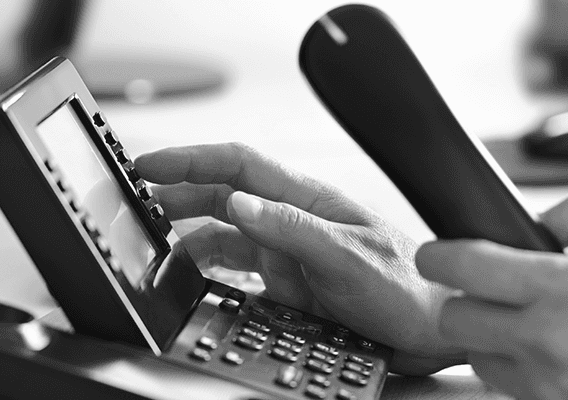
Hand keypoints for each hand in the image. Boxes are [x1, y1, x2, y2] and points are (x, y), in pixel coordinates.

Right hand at [135, 143, 462, 373]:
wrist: (432, 333)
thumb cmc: (407, 288)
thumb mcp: (348, 256)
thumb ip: (291, 229)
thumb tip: (238, 202)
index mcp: (309, 200)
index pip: (240, 164)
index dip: (192, 159)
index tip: (150, 164)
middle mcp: (294, 223)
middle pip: (222, 195)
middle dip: (177, 193)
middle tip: (135, 200)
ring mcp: (289, 255)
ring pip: (224, 234)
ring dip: (187, 234)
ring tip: (153, 240)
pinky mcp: (289, 288)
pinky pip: (237, 274)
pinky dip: (208, 272)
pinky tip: (188, 277)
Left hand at [417, 193, 567, 398]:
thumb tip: (535, 220)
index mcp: (560, 287)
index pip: (465, 266)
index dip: (437, 256)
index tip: (434, 255)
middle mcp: (542, 336)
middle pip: (452, 317)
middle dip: (459, 300)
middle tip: (482, 293)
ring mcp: (541, 379)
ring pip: (472, 355)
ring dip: (483, 337)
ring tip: (516, 326)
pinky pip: (501, 384)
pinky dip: (508, 367)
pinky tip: (538, 355)